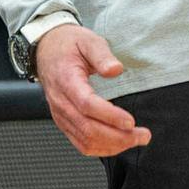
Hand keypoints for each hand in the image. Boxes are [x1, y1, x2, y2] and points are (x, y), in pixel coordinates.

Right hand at [34, 24, 151, 157]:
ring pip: (85, 140)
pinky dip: (101, 149)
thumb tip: (115, 69)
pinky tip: (118, 145)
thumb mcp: (87, 40)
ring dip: (113, 145)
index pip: (87, 104)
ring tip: (135, 140)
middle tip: (142, 135)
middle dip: (118, 137)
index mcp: (66, 80)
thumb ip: (102, 55)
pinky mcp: (64, 122)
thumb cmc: (67, 45)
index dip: (109, 116)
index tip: (130, 121)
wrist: (47, 49)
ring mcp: (61, 114)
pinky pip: (80, 143)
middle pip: (88, 129)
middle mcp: (61, 102)